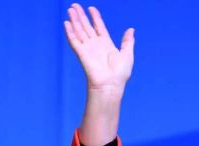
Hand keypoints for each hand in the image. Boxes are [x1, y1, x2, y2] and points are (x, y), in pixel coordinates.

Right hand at [65, 3, 134, 145]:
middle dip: (81, 16)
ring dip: (74, 20)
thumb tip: (131, 30)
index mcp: (106, 44)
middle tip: (75, 5)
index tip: (91, 8)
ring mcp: (88, 49)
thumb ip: (127, 41)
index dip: (95, 17)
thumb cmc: (120, 74)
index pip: (99, 27)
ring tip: (70, 10)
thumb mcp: (127, 54)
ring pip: (79, 31)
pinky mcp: (82, 54)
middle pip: (86, 27)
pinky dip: (70, 32)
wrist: (111, 85)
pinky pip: (74, 41)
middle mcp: (95, 45)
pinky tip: (66, 23)